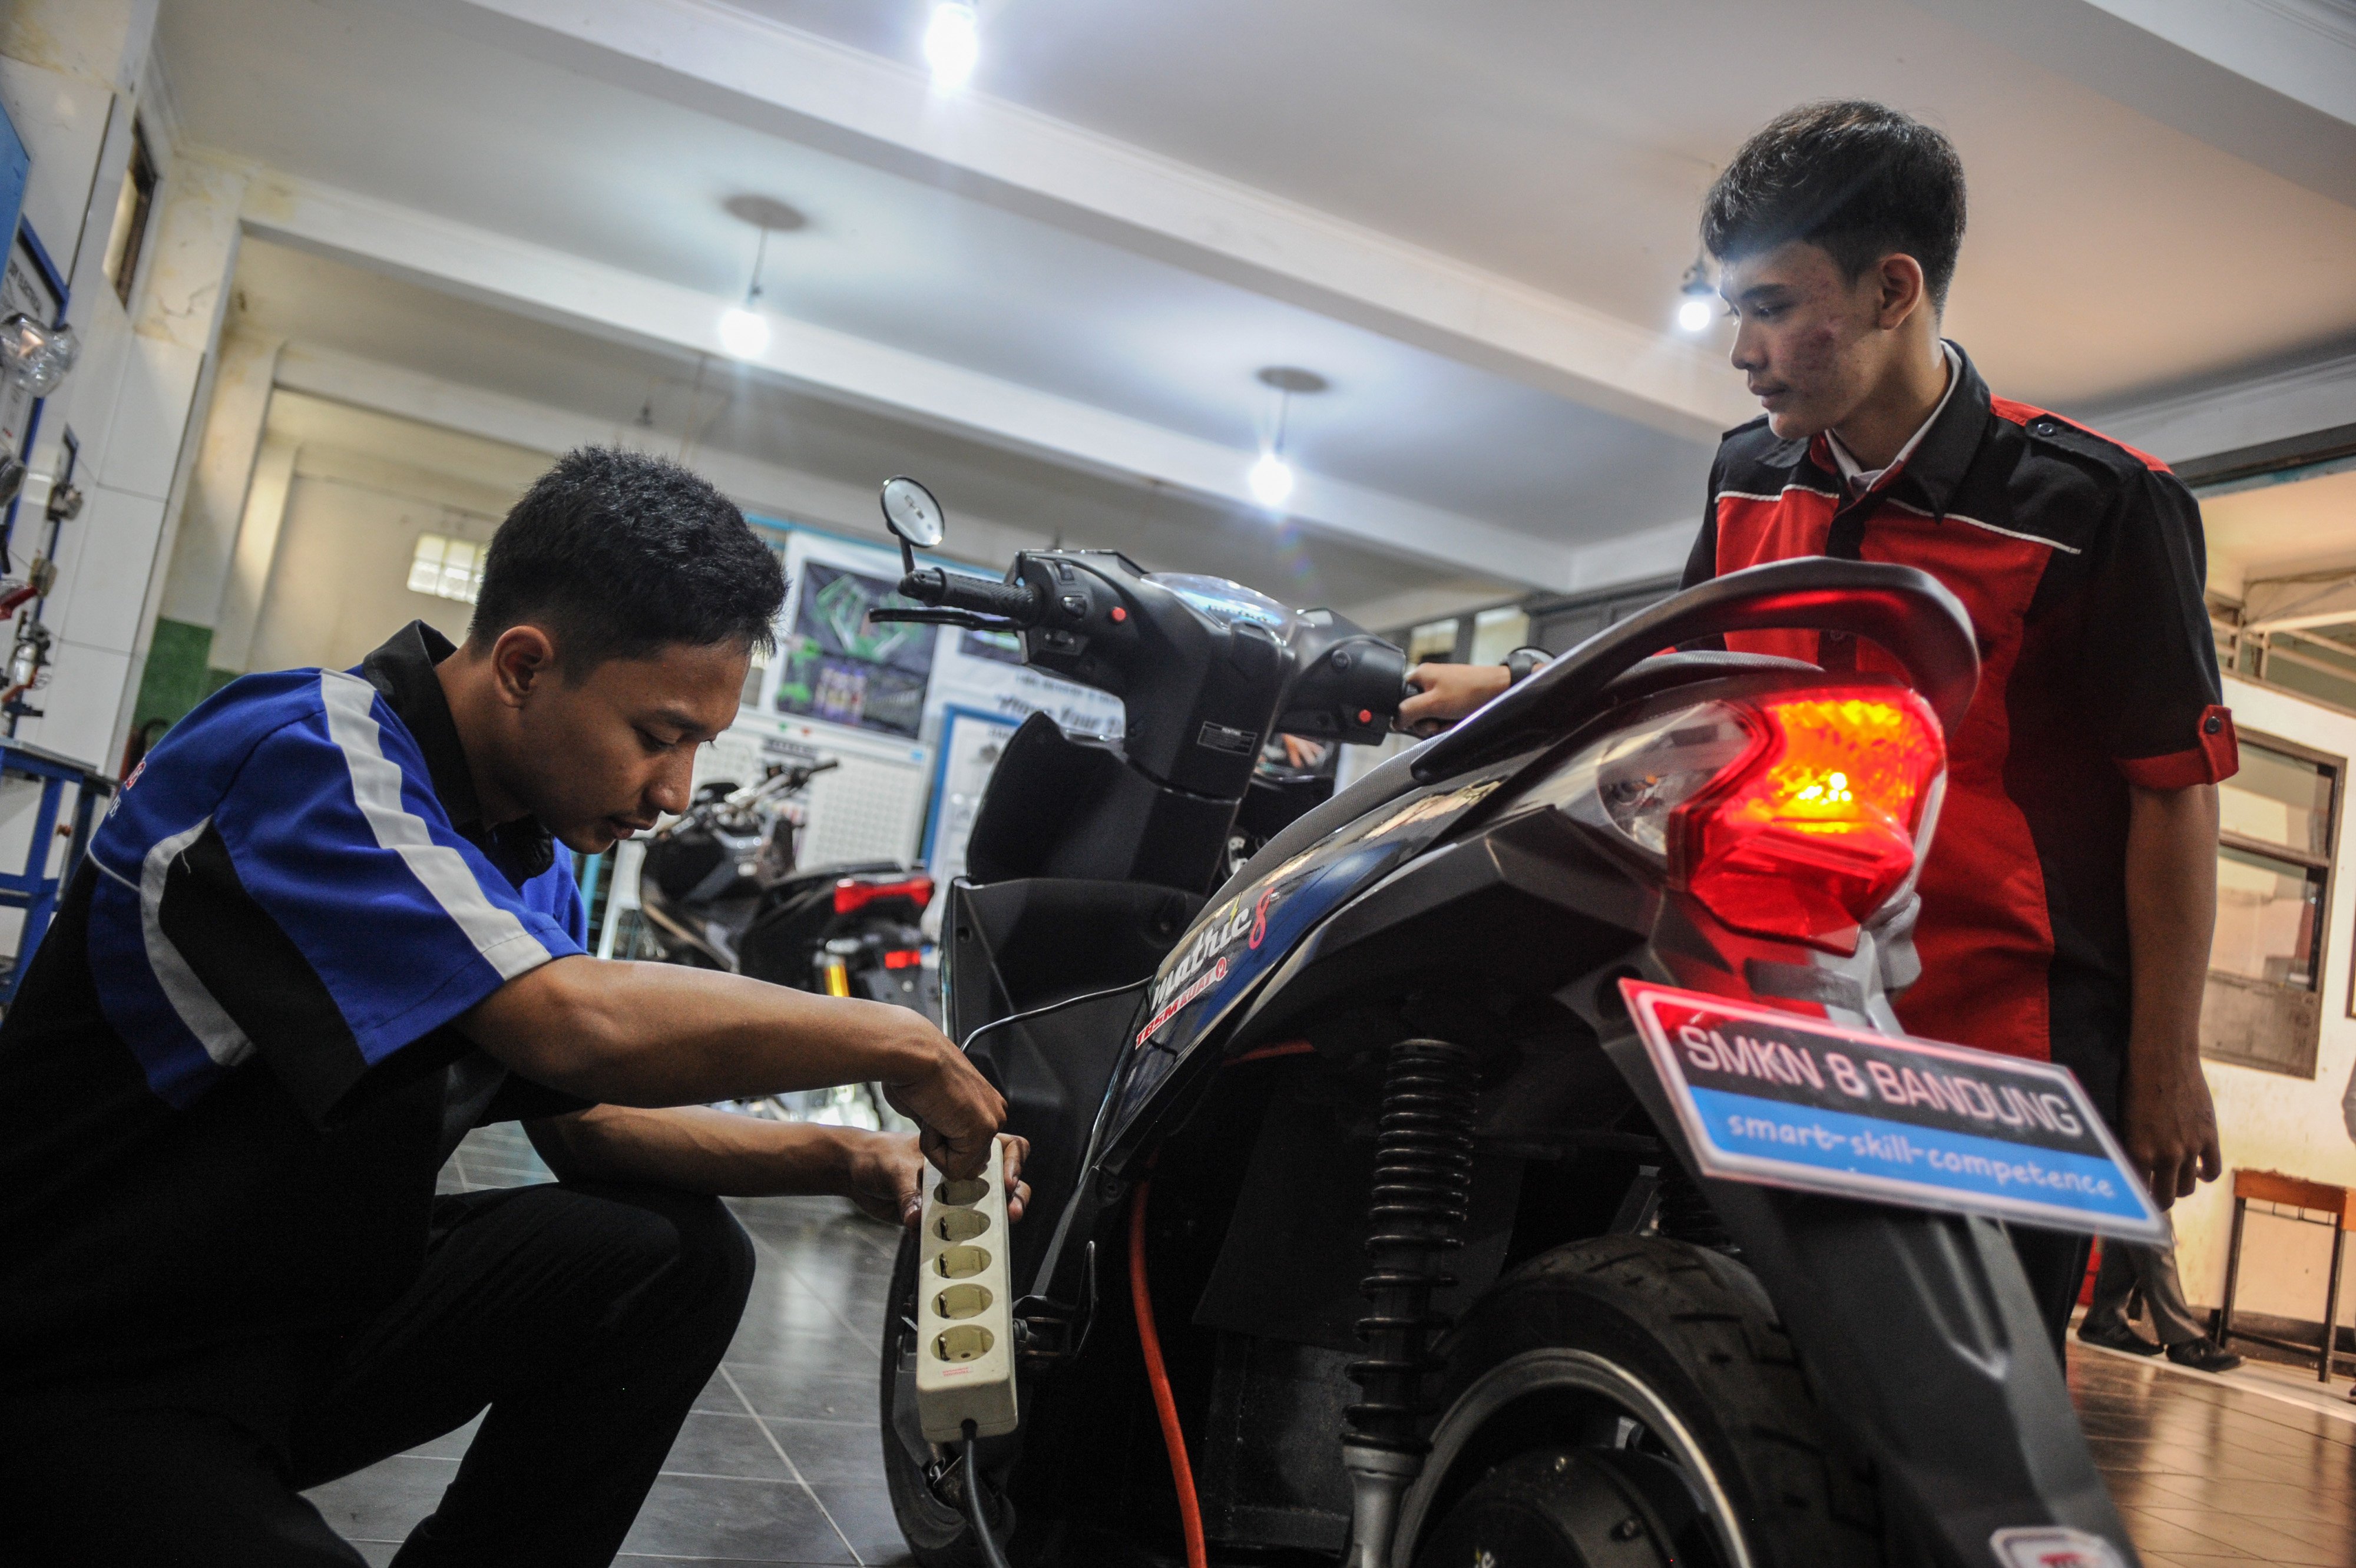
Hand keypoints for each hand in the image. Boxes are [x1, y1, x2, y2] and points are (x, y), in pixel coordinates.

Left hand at [839, 1129, 1032, 1226]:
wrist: (854, 1173)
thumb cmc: (876, 1156)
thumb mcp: (893, 1170)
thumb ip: (908, 1195)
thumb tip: (916, 1219)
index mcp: (962, 1147)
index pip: (1005, 1148)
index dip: (1014, 1164)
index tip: (1005, 1183)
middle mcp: (964, 1171)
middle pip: (1005, 1182)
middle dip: (1015, 1197)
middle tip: (1012, 1213)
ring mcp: (955, 1195)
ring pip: (989, 1208)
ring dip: (996, 1222)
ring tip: (996, 1235)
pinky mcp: (942, 1217)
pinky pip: (961, 1230)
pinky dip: (964, 1240)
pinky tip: (961, 1250)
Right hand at [876, 1017, 1007, 1179]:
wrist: (911, 1055)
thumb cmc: (912, 1072)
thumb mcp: (930, 1109)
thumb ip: (942, 1131)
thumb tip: (944, 1156)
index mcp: (986, 1104)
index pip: (968, 1149)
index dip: (941, 1142)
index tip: (930, 1113)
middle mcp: (995, 1112)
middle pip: (967, 1161)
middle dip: (941, 1147)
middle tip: (929, 1113)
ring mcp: (992, 1123)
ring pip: (959, 1166)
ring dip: (936, 1148)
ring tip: (930, 1112)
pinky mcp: (982, 1132)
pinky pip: (952, 1168)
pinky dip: (932, 1149)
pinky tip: (932, 1116)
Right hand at [1396, 663, 1511, 737]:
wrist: (1500, 690)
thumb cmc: (1469, 691)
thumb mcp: (1433, 703)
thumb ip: (1409, 711)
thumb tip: (1394, 721)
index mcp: (1421, 675)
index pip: (1400, 697)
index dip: (1406, 713)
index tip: (1418, 721)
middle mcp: (1430, 682)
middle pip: (1415, 711)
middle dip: (1426, 722)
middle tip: (1437, 722)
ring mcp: (1443, 691)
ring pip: (1430, 716)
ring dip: (1439, 724)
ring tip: (1451, 721)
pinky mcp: (1454, 700)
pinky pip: (1444, 716)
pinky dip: (1450, 722)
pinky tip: (1458, 721)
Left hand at [2120, 1043, 2221, 1207]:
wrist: (2165, 1059)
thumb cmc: (2135, 1084)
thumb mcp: (2123, 1119)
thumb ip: (2129, 1146)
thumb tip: (2128, 1168)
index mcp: (2138, 1151)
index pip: (2138, 1191)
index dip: (2137, 1199)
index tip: (2136, 1202)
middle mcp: (2165, 1155)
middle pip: (2166, 1197)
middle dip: (2160, 1201)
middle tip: (2156, 1198)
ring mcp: (2190, 1148)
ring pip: (2189, 1187)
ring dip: (2182, 1188)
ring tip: (2176, 1183)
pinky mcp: (2209, 1138)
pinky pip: (2213, 1170)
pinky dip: (2206, 1175)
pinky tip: (2200, 1172)